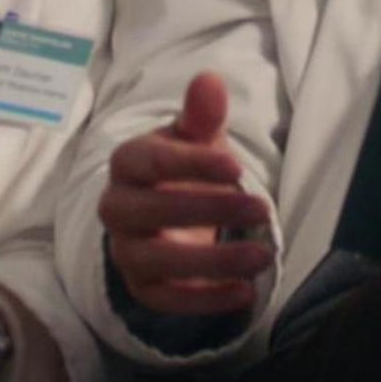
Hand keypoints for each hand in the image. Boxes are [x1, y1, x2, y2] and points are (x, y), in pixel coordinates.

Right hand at [99, 72, 273, 315]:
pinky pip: (166, 300)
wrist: (169, 213)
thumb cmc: (184, 167)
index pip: (148, 161)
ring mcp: (126, 250)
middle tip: (263, 207)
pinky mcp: (142, 287)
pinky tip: (245, 292)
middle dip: (206, 209)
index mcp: (127, 163)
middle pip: (148, 211)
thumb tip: (210, 80)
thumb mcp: (196, 138)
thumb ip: (202, 114)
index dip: (190, 164)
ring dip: (211, 262)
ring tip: (263, 256)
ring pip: (156, 261)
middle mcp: (117, 208)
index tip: (237, 166)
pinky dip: (204, 301)